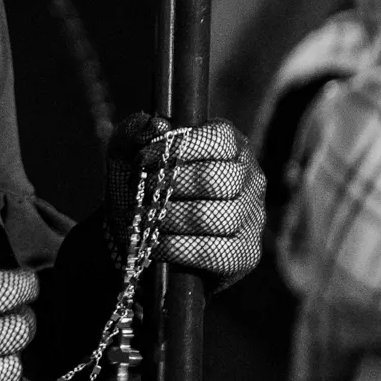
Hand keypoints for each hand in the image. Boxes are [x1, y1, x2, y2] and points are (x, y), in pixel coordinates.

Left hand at [106, 115, 264, 289]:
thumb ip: (135, 131)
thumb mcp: (127, 154)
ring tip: (147, 219)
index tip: (144, 158)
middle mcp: (250, 178)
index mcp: (230, 146)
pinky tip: (156, 244)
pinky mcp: (246, 254)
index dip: (179, 147)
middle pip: (216, 179)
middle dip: (171, 187)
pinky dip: (178, 248)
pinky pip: (216, 252)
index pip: (219, 139)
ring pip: (215, 217)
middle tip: (145, 193)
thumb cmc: (141, 187)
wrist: (137, 237)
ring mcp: (253, 218)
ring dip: (171, 219)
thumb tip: (157, 126)